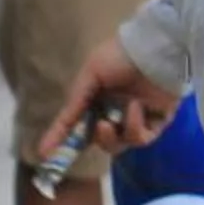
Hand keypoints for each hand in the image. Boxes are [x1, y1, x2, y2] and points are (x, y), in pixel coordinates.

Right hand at [38, 37, 179, 164]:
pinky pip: (142, 138)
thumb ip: (74, 105)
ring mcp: (137, 119)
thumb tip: (55, 133)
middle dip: (98, 139)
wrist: (156, 48)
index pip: (78, 126)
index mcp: (98, 99)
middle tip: (101, 127)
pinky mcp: (158, 123)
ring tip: (118, 117)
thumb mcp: (89, 75)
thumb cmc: (119, 56)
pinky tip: (136, 107)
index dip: (63, 140)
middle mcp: (116, 111)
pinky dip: (136, 126)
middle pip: (101, 140)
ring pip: (120, 144)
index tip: (45, 155)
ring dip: (115, 135)